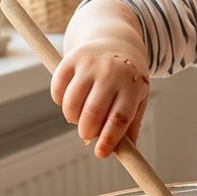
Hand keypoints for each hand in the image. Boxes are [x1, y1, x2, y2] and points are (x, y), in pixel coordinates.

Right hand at [50, 37, 149, 157]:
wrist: (116, 41)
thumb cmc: (128, 78)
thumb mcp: (138, 98)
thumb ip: (132, 125)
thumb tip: (127, 153)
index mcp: (132, 86)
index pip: (119, 118)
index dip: (108, 139)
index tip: (100, 154)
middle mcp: (111, 73)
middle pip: (93, 112)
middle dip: (87, 131)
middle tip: (87, 134)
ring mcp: (90, 64)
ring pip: (72, 103)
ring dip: (72, 118)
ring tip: (78, 117)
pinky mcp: (71, 58)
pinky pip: (57, 88)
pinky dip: (60, 101)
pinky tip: (69, 101)